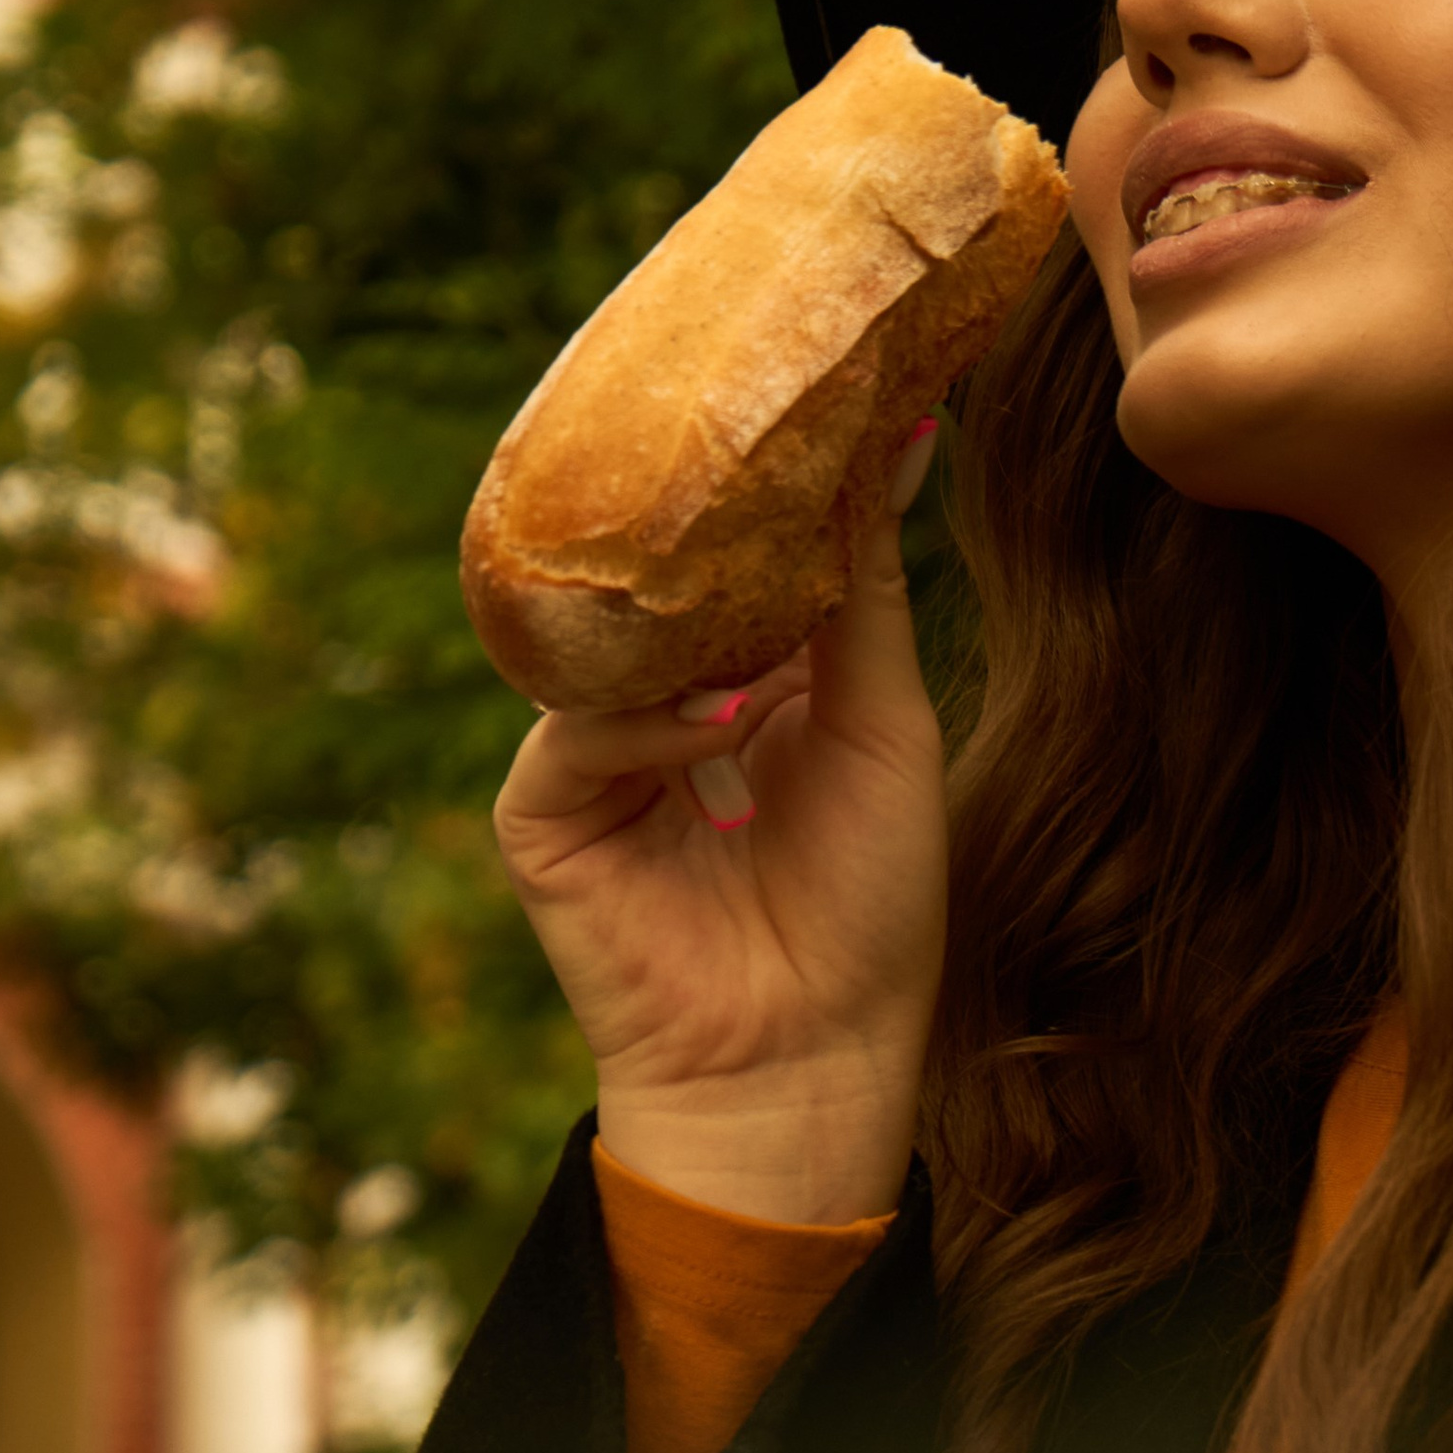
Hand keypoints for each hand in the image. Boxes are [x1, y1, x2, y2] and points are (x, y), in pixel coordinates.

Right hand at [492, 490, 947, 1224]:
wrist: (814, 1053)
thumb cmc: (868, 902)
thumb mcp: (884, 723)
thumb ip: (867, 591)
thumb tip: (908, 440)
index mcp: (743, 680)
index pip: (729, 561)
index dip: (760, 492)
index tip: (809, 398)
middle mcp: (659, 707)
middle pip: (653, 591)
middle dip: (696, 530)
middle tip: (747, 451)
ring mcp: (592, 760)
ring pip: (606, 651)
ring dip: (682, 630)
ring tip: (754, 608)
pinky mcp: (544, 821)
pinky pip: (573, 737)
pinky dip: (647, 726)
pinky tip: (720, 727)